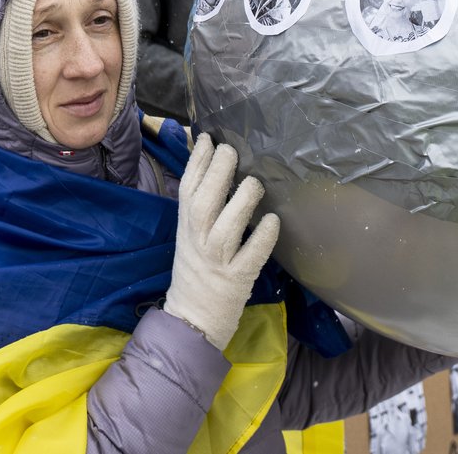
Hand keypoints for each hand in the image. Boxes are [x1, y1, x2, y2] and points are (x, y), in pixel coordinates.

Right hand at [164, 133, 279, 350]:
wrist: (192, 320)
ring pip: (226, 228)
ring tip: (255, 183)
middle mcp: (197, 241)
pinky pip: (250, 256)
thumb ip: (201, 206)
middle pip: (203, 202)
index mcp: (186, 227)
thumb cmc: (196, 271)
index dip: (197, 162)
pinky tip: (272, 221)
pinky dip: (261, 238)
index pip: (187, 189)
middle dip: (216, 172)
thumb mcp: (190, 235)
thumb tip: (214, 167)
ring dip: (240, 202)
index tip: (208, 138)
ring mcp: (216, 261)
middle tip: (231, 150)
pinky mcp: (237, 280)